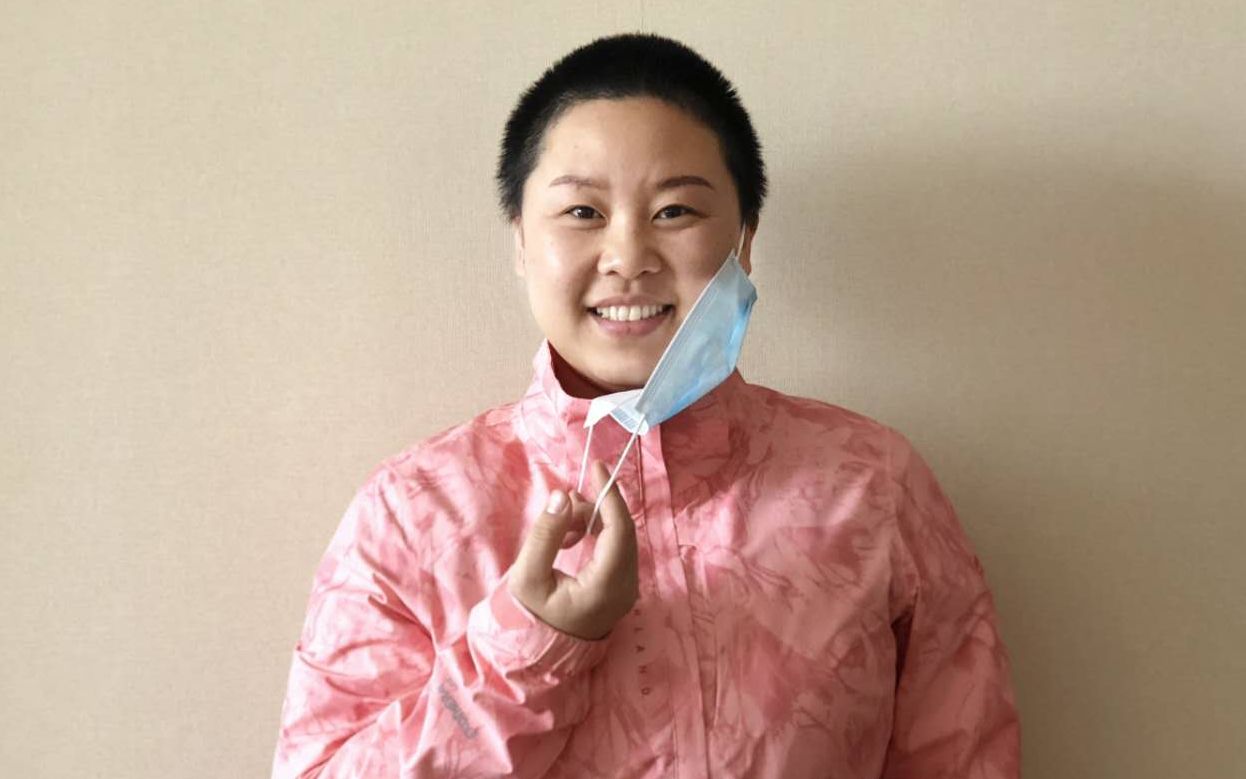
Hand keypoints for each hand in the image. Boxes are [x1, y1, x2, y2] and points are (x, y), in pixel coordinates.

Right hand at [507, 461, 638, 640]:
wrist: (540, 651)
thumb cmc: (531, 616)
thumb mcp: (527, 576)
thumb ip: (545, 535)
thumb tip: (562, 495)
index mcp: (606, 587)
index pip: (619, 531)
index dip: (610, 496)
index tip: (598, 467)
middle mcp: (626, 588)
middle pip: (622, 530)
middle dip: (596, 507)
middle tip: (565, 500)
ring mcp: (628, 589)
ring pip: (620, 537)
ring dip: (593, 520)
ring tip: (560, 524)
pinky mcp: (622, 586)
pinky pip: (616, 548)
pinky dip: (596, 533)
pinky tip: (569, 537)